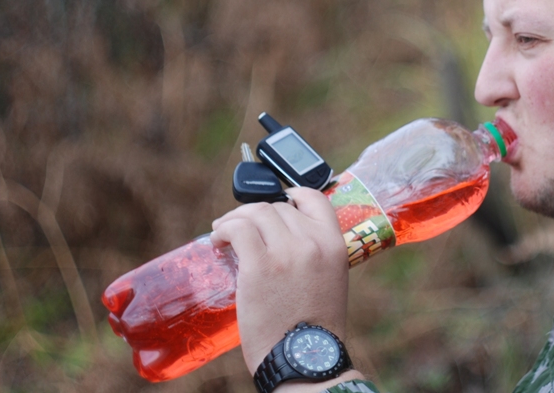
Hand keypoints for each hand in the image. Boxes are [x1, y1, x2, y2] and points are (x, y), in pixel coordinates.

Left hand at [210, 187, 349, 371]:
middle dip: (256, 215)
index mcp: (334, 244)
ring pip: (255, 213)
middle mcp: (312, 241)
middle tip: (241, 229)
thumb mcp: (329, 280)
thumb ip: (313, 255)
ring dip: (235, 219)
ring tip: (224, 232)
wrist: (305, 358)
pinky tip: (218, 240)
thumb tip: (282, 240)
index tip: (276, 201)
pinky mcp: (259, 265)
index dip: (290, 195)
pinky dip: (224, 230)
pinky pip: (237, 230)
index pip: (313, 198)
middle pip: (277, 208)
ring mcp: (285, 251)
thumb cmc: (314, 327)